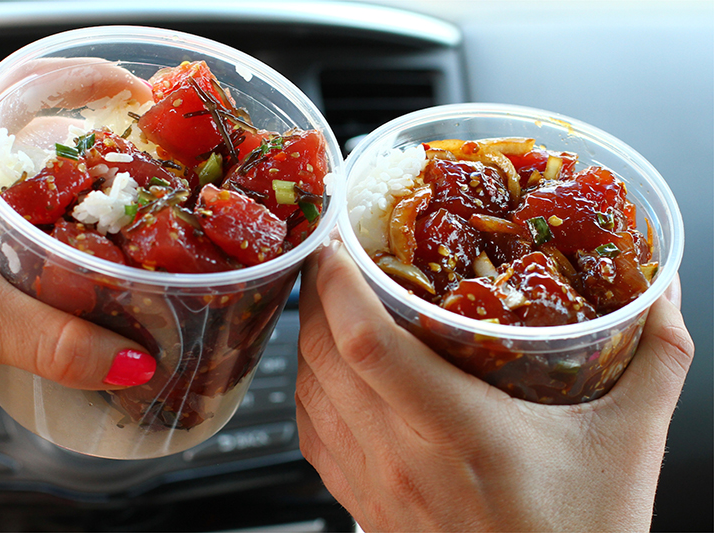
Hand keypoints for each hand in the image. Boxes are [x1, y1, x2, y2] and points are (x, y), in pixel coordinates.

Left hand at [0, 61, 154, 416]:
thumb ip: (54, 339)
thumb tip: (132, 359)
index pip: (20, 86)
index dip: (84, 78)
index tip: (137, 94)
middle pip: (44, 137)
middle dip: (104, 147)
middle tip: (153, 168)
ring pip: (45, 188)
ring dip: (93, 200)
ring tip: (141, 216)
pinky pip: (39, 232)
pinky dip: (77, 242)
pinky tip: (103, 265)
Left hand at [296, 240, 693, 531]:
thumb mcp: (628, 442)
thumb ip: (655, 359)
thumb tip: (661, 294)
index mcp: (459, 431)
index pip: (367, 343)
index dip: (338, 284)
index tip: (339, 242)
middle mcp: (399, 457)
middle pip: (322, 353)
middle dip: (316, 291)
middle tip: (335, 254)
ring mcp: (373, 484)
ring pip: (307, 388)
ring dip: (308, 334)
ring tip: (329, 297)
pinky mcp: (362, 505)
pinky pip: (310, 432)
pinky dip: (308, 386)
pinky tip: (328, 368)